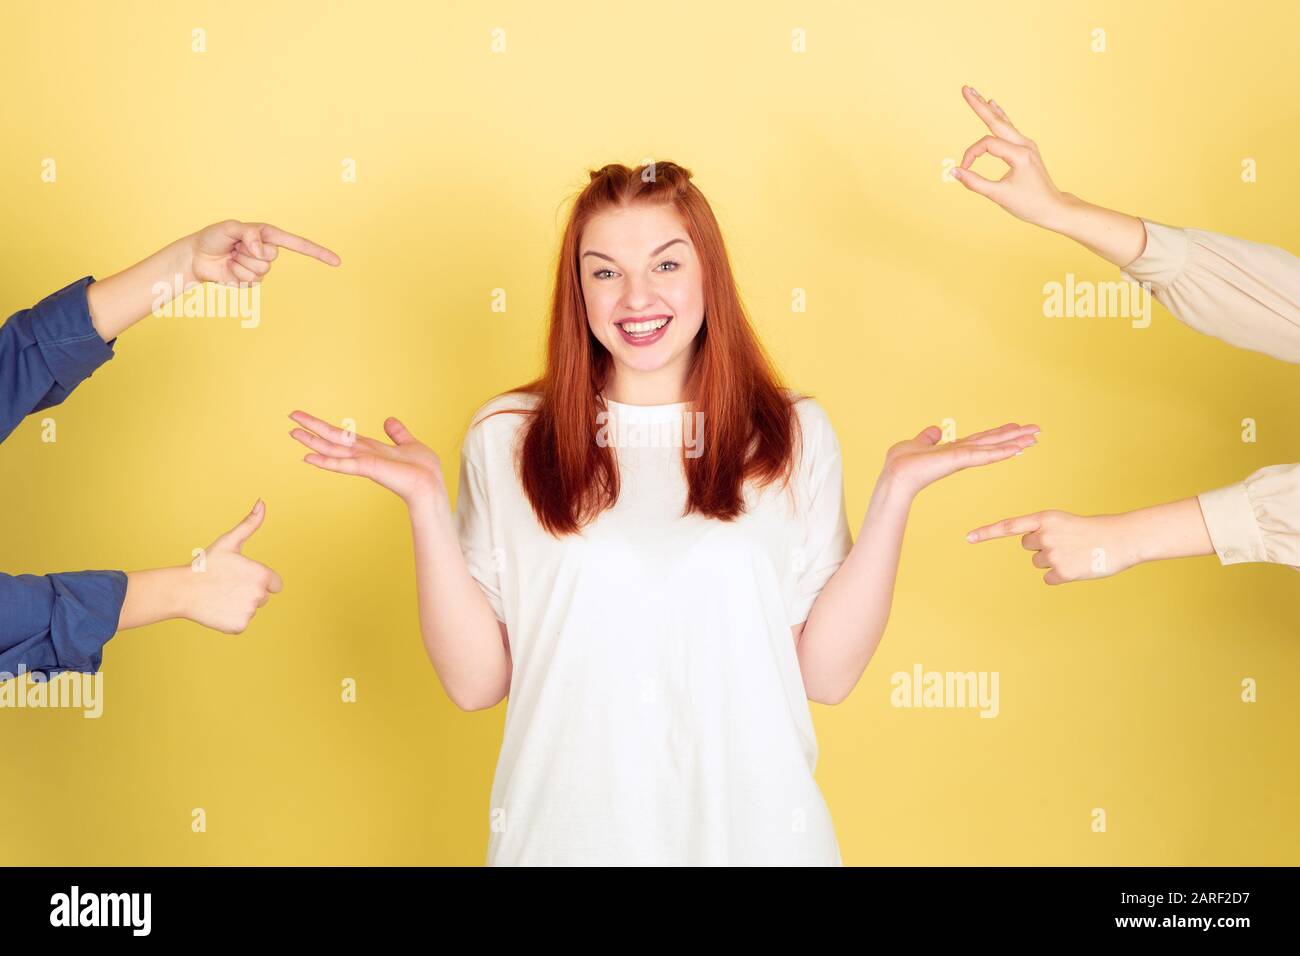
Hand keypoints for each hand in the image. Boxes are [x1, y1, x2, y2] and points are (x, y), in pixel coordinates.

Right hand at [181, 500, 283, 631]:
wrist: (182, 590)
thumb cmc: (206, 565)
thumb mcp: (229, 542)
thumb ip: (250, 524)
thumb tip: (262, 502)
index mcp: (262, 575)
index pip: (275, 584)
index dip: (259, 580)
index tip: (241, 577)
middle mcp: (259, 595)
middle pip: (263, 597)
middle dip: (249, 592)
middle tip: (227, 586)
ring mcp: (249, 612)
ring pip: (252, 609)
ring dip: (240, 604)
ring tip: (221, 596)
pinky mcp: (239, 626)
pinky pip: (241, 622)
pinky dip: (231, 618)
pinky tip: (218, 608)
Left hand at [187, 220, 340, 285]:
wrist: (198, 257)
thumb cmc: (214, 238)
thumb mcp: (230, 228)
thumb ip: (249, 234)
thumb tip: (262, 250)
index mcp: (268, 235)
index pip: (298, 244)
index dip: (318, 253)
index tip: (336, 261)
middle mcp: (267, 251)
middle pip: (272, 258)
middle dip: (250, 253)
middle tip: (234, 248)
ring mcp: (260, 268)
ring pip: (260, 272)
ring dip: (241, 264)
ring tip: (230, 257)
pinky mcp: (251, 282)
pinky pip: (251, 282)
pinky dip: (236, 275)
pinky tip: (228, 269)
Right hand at [289, 411, 445, 505]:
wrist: (430, 484)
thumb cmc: (423, 469)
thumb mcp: (410, 443)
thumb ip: (397, 433)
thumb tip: (389, 420)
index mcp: (370, 448)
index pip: (343, 436)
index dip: (324, 427)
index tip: (307, 419)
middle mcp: (363, 455)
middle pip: (333, 439)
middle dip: (312, 428)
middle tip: (291, 417)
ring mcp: (363, 462)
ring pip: (333, 449)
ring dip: (313, 441)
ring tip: (293, 432)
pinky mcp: (368, 468)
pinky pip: (343, 464)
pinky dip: (325, 461)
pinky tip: (308, 458)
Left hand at [881, 422, 1038, 498]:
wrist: (896, 475)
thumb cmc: (902, 463)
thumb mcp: (916, 443)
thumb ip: (928, 437)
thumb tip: (935, 430)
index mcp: (955, 450)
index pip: (982, 440)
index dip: (999, 434)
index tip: (1016, 428)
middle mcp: (963, 454)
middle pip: (993, 442)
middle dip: (1015, 437)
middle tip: (1037, 431)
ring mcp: (963, 457)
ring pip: (994, 447)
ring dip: (1015, 442)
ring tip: (1035, 437)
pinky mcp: (960, 460)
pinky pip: (984, 454)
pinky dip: (1001, 451)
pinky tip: (1017, 449)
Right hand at [951, 86, 1070, 229]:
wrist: (1053, 207)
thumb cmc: (1029, 204)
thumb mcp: (999, 196)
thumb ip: (975, 183)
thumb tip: (955, 172)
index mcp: (1019, 154)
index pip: (987, 145)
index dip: (971, 155)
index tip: (963, 170)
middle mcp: (1024, 144)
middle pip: (996, 121)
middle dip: (979, 105)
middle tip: (965, 89)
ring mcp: (1026, 144)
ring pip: (1003, 122)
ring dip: (988, 108)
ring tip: (975, 93)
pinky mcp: (1025, 149)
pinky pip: (1009, 128)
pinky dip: (999, 117)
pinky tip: (993, 105)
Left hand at [965, 509, 1140, 584]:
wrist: (1121, 539)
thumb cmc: (1093, 530)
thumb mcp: (1064, 522)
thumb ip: (1044, 530)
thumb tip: (1031, 546)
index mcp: (1044, 519)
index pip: (1009, 526)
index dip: (987, 532)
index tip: (968, 538)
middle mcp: (1044, 535)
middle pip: (1027, 546)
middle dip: (1040, 547)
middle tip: (1065, 543)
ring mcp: (1052, 554)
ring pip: (1039, 562)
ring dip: (1053, 561)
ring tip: (1075, 553)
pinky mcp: (1062, 572)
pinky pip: (1050, 578)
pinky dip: (1061, 576)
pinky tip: (1077, 567)